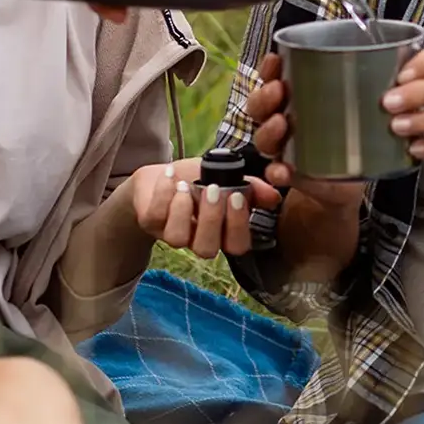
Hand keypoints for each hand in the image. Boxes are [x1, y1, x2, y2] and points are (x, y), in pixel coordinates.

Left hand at [131, 159, 281, 257]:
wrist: (161, 174)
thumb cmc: (198, 178)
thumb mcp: (227, 177)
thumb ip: (251, 186)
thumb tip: (274, 196)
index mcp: (222, 232)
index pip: (237, 245)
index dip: (238, 226)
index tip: (237, 196)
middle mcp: (197, 239)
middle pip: (207, 249)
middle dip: (212, 219)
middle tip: (214, 190)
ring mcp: (171, 233)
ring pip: (178, 239)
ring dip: (184, 210)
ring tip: (187, 186)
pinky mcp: (149, 222)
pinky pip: (155, 216)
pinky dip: (164, 192)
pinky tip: (171, 175)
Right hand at [247, 53, 364, 210]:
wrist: (349, 180)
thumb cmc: (350, 134)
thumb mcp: (356, 106)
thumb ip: (361, 86)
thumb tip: (383, 60)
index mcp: (292, 99)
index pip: (272, 78)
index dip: (269, 68)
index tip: (275, 59)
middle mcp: (280, 120)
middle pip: (259, 105)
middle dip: (264, 96)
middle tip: (277, 89)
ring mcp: (282, 148)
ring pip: (262, 137)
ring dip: (267, 130)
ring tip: (280, 123)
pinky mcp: (289, 173)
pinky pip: (275, 172)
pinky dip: (276, 171)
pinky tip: (282, 170)